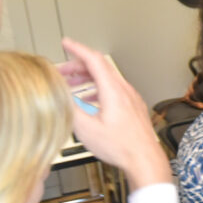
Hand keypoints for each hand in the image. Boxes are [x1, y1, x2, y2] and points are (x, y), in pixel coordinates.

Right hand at [56, 38, 170, 189]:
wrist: (144, 159)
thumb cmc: (121, 146)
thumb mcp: (86, 129)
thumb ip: (70, 109)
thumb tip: (58, 95)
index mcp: (113, 91)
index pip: (95, 60)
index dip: (78, 49)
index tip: (66, 43)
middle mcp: (125, 91)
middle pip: (101, 68)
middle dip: (78, 66)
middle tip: (62, 71)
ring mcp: (131, 98)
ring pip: (107, 79)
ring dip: (87, 78)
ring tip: (71, 85)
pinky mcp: (133, 107)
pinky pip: (114, 90)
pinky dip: (97, 89)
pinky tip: (89, 100)